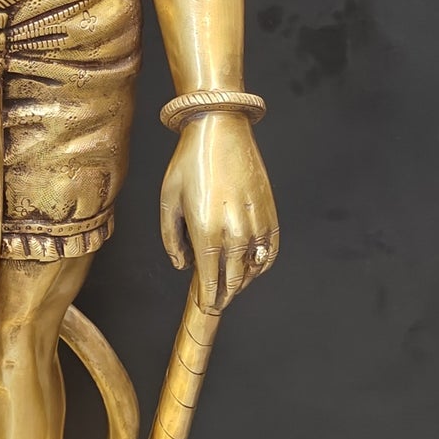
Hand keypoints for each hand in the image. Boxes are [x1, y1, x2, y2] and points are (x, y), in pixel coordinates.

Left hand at [159, 112, 277, 313]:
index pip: (210, 282)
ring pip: (252, 270)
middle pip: (232, 281)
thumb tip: (182, 265)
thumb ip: (170, 238)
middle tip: (215, 299)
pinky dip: (262, 265)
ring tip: (230, 284)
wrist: (220, 131)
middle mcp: (235, 234)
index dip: (208, 299)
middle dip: (223, 294)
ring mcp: (256, 225)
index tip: (206, 307)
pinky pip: (270, 252)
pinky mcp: (270, 215)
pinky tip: (252, 267)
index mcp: (207, 232)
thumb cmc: (190, 162)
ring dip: (241, 281)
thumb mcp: (167, 199)